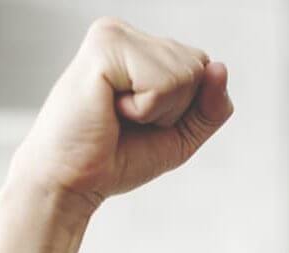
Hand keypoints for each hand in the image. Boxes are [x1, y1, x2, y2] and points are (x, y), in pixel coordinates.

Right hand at [4, 17, 234, 214]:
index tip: (138, 121)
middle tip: (125, 121)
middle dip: (173, 109)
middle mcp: (124, 32)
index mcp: (138, 46)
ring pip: (186, 73)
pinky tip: (109, 110)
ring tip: (116, 116)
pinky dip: (145, 110)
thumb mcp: (180, 135)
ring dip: (157, 110)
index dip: (183, 109)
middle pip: (199, 67)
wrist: (68, 183)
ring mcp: (113, 34)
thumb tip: (220, 67)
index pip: (202, 68)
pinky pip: (164, 82)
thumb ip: (210, 106)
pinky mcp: (105, 47)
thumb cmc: (114, 159)